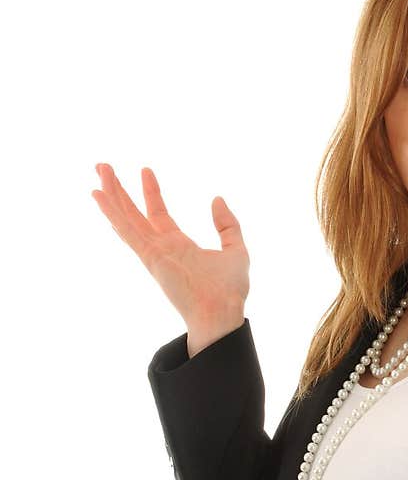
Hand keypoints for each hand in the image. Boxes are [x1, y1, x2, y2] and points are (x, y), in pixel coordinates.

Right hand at [91, 164, 249, 330]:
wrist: (223, 312)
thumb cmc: (230, 290)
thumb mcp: (236, 249)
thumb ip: (227, 224)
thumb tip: (217, 199)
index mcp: (179, 245)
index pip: (159, 213)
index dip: (151, 192)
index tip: (145, 171)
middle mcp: (161, 247)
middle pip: (134, 213)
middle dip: (119, 190)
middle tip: (103, 167)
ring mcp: (153, 252)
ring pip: (126, 218)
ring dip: (111, 194)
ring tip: (99, 169)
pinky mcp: (150, 258)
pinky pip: (128, 231)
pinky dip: (112, 214)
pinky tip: (98, 196)